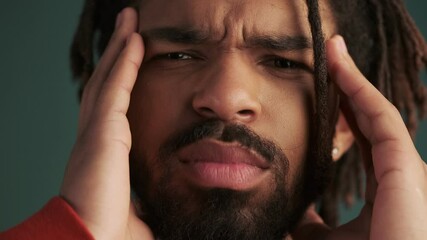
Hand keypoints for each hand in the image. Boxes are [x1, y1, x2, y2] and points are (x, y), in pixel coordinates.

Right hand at [59, 8, 153, 239]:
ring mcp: (96, 131)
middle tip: (128, 28)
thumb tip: (163, 212)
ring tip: (130, 22)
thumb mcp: (135, 212)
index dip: (118, 81)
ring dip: (120, 48)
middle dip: (117, 55)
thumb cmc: (108, 233)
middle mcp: (96, 136)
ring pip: (108, 79)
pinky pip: (115, 87)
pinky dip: (124, 62)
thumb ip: (145, 204)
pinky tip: (135, 40)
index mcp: (103, 153)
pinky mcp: (102, 131)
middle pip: (106, 85)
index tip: (129, 60)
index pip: (112, 107)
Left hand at [292, 35, 426, 239]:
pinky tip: (340, 70)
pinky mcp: (406, 171)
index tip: (319, 94)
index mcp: (382, 196)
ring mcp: (406, 174)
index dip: (341, 116)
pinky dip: (362, 91)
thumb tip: (294, 212)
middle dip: (350, 89)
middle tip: (328, 59)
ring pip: (377, 115)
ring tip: (333, 53)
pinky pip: (382, 121)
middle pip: (371, 123)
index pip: (362, 144)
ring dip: (354, 81)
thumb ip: (310, 225)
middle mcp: (398, 181)